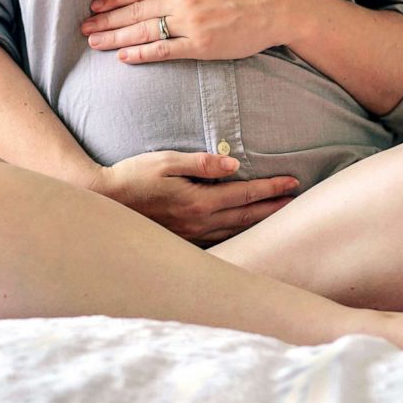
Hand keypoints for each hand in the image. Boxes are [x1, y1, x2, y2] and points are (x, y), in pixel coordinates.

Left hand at [80, 0, 297, 63]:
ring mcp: (191, 24)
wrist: (277, 7)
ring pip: (143, 31)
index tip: (95, 4)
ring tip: (94, 42)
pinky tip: (123, 56)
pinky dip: (141, 54)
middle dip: (106, 20)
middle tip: (83, 27)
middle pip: (135, 11)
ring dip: (115, 38)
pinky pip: (164, 51)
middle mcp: (182, 0)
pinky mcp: (201, 46)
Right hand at [88, 150, 299, 246]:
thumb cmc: (132, 176)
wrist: (104, 202)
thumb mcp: (166, 161)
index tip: (293, 182)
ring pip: (235, 231)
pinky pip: (220, 239)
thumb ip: (202, 163)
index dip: (271, 188)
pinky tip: (245, 230)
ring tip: (278, 215)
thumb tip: (234, 165)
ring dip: (259, 222)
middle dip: (274, 208)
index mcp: (198, 202)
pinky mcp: (182, 241)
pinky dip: (238, 234)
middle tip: (298, 201)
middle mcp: (198, 223)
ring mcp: (191, 236)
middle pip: (246, 216)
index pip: (245, 194)